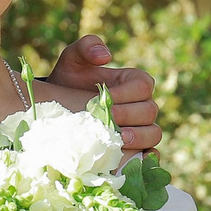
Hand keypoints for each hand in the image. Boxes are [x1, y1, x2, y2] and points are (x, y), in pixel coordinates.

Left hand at [47, 35, 160, 153]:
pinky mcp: (135, 150)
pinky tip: (131, 163)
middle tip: (108, 121)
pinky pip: (150, 157)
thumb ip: (86, 47)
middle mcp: (142, 105)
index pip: (143, 86)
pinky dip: (146, 161)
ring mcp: (141, 129)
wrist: (56, 111)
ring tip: (118, 141)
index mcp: (133, 82)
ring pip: (153, 134)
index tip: (106, 98)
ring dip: (138, 138)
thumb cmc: (68, 83)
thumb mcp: (72, 61)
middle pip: (149, 111)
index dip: (128, 93)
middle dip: (129, 116)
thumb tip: (106, 56)